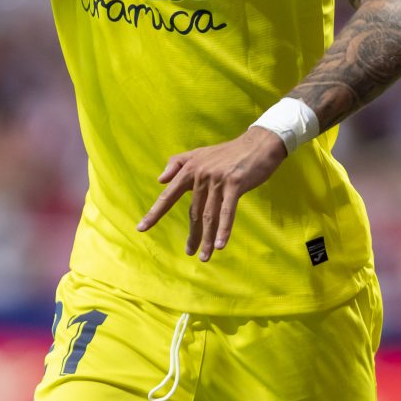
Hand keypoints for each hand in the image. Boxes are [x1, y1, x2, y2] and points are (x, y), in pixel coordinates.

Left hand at [137, 128, 286, 260]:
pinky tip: (220, 245)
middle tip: (190, 252)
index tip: (141, 228)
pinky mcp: (234, 184)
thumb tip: (160, 179)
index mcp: (189, 169)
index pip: (168, 195)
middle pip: (193, 211)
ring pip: (209, 215)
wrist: (259, 143)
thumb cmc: (229, 152)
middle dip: (192, 234)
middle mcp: (200, 175)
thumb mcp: (200, 154)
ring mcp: (217, 180)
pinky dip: (223, 229)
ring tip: (204, 256)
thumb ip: (178, 164)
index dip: (154, 213)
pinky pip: (227, 211)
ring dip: (206, 238)